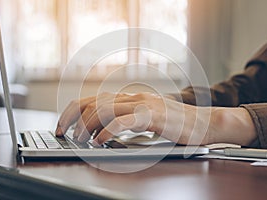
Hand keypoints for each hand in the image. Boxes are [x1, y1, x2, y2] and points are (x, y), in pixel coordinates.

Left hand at [56, 92, 209, 144]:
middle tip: (64, 133)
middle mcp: (133, 98)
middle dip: (73, 118)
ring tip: (80, 139)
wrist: (204, 123)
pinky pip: (122, 121)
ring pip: (104, 109)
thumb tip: (100, 130)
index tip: (62, 126)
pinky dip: (106, 131)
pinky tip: (100, 141)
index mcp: (129, 98)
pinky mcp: (152, 116)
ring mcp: (143, 105)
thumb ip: (125, 120)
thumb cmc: (175, 124)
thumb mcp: (144, 119)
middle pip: (92, 102)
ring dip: (87, 125)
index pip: (92, 99)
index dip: (72, 111)